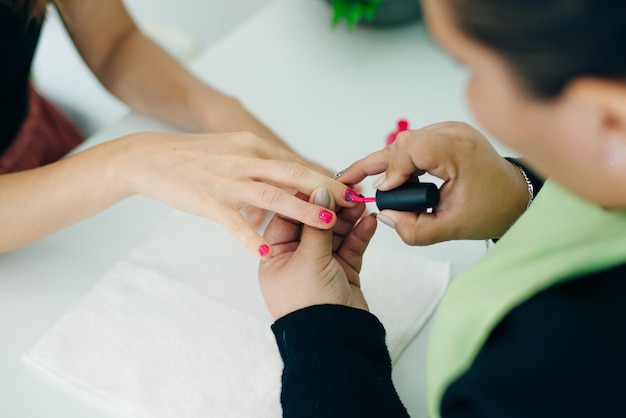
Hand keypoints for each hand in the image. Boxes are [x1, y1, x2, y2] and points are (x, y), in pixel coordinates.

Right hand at [116, 131, 358, 257]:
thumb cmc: (196, 157)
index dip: (326, 176)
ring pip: (271, 195)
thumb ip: (263, 162)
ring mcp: (227, 181)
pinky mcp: (208, 201)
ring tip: (327, 222)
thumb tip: (293, 175)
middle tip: (354, 202)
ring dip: (302, 209)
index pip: (297, 162)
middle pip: (293, 174)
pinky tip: (268, 252)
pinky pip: (234, 222)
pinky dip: (252, 237)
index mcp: (253, 146)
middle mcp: (245, 159)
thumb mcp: (234, 150)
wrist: (151, 157)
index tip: (351, 188)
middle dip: (326, 189)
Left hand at [259, 188, 376, 319]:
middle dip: (332, 207)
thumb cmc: (308, 304)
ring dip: (348, 218)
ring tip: (362, 204)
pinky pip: (350, 247)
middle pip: (314, 223)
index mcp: (275, 256)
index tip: (324, 183)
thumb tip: (320, 192)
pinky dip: (360, 234)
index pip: (288, 217)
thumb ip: (317, 224)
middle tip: (349, 191)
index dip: (306, 199)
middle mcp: (295, 258)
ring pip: (335, 233)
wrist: (334, 341)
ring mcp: (320, 265)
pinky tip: (369, 221)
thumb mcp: (309, 259)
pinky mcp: (342, 271)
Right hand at [339, 122, 528, 243]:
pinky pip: (415, 142)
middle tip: (354, 181)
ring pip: (405, 141)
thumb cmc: (492, 208)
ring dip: (390, 163)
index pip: (410, 148)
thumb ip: (414, 229)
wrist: (515, 196)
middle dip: (380, 165)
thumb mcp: (452, 228)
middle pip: (403, 142)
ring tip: (378, 185)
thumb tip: (385, 215)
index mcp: (458, 152)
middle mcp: (453, 133)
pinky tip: (398, 178)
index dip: (392, 170)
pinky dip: (402, 160)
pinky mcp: (446, 134)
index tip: (385, 193)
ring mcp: (450, 130)